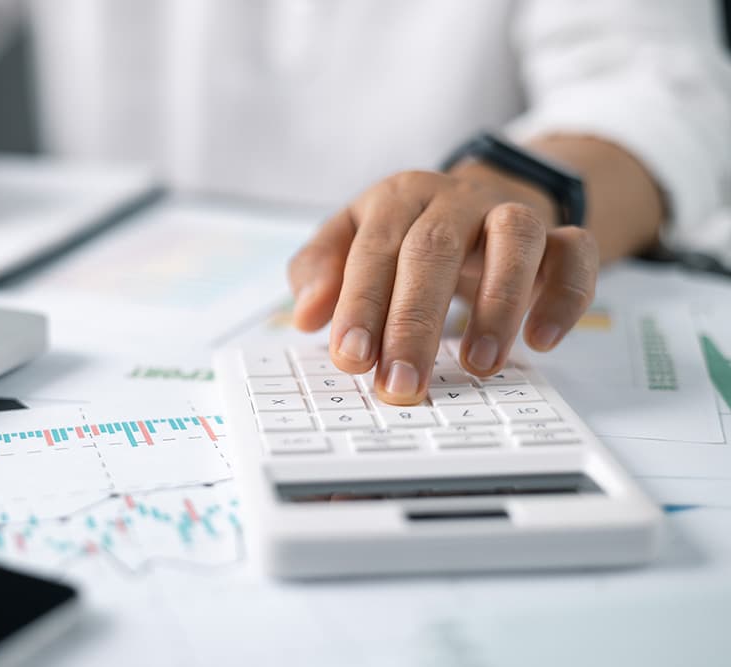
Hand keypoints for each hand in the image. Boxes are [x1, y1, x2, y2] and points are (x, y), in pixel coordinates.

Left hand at [289, 167, 597, 404]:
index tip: (351, 358)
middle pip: (435, 249)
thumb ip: (319, 269)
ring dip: (496, 305)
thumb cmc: (406, 232)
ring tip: (477, 367)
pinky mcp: (559, 235)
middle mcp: (454, 199)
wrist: (480, 199)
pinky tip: (541, 341)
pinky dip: (564, 296)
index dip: (361, 304)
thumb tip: (305, 315)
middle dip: (415, 322)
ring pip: (514, 238)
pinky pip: (576, 253)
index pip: (374, 249)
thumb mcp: (351, 239)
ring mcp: (510, 212)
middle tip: (401, 383)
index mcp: (397, 199)